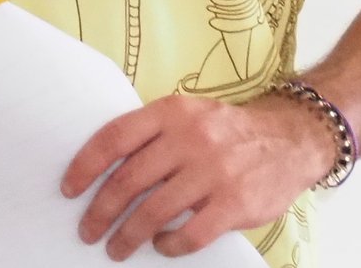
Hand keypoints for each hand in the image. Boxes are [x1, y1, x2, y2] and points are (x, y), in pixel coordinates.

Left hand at [62, 92, 338, 259]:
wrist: (291, 139)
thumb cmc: (227, 132)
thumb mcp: (188, 115)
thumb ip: (151, 135)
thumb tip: (103, 169)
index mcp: (171, 113)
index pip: (114, 138)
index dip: (86, 166)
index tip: (69, 190)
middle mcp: (191, 138)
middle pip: (128, 180)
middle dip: (101, 211)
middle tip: (88, 230)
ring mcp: (215, 171)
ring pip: (154, 211)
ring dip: (128, 234)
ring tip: (116, 248)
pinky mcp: (236, 203)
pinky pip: (190, 233)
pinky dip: (168, 245)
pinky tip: (161, 246)